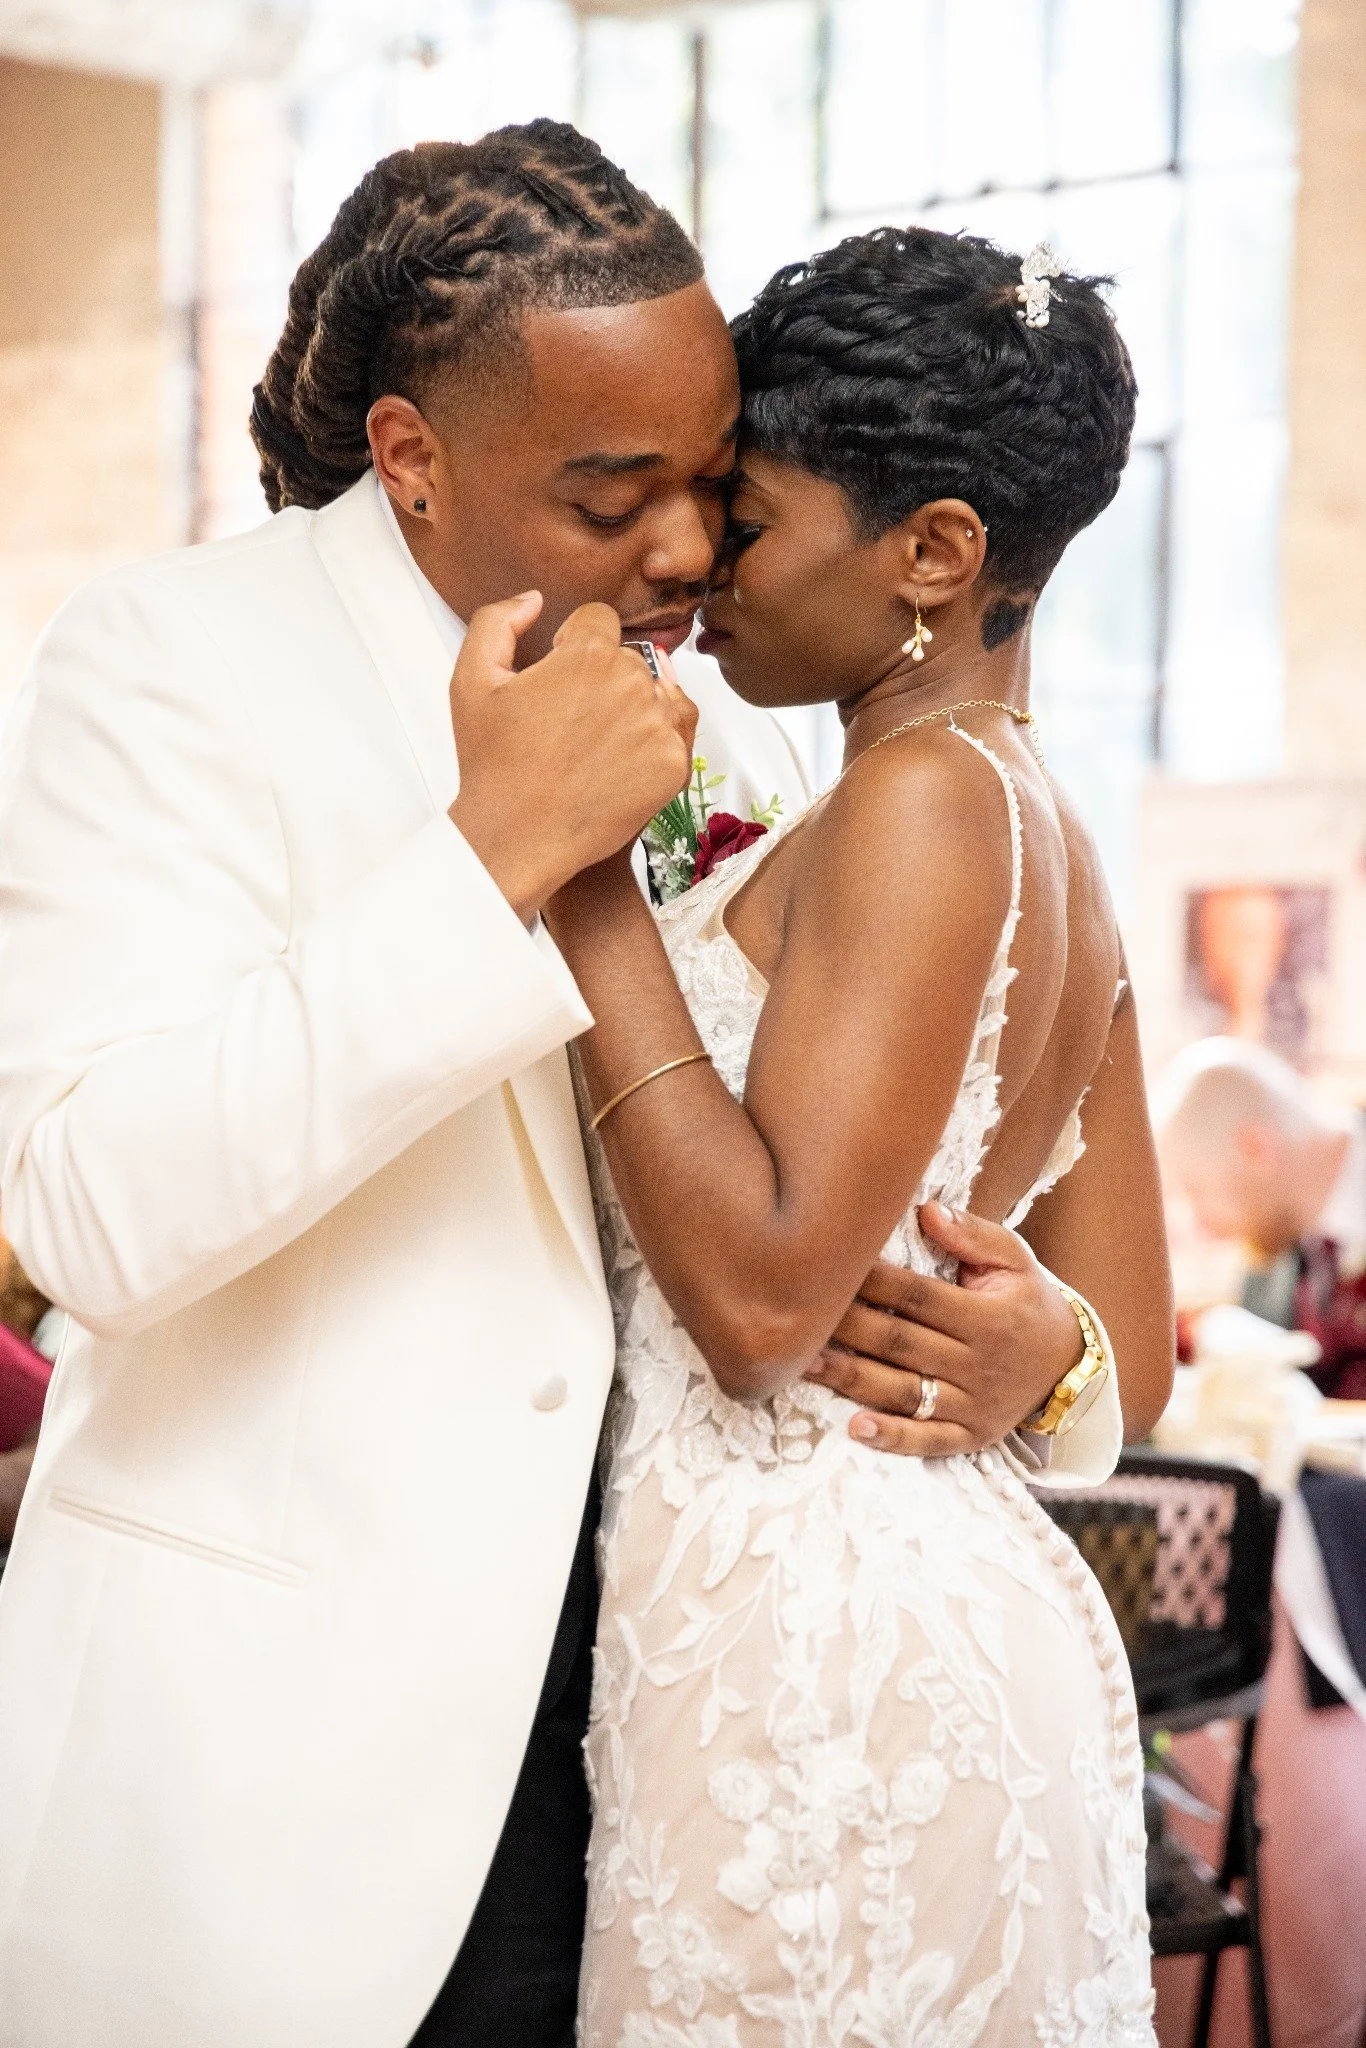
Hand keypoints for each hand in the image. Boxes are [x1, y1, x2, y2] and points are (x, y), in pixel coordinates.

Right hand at [447, 594, 696, 919]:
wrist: (517, 838)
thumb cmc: (493, 765)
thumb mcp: (470, 680)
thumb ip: (497, 621)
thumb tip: (533, 600)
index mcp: (589, 655)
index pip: (600, 620)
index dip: (574, 645)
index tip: (561, 677)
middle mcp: (632, 683)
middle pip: (629, 658)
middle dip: (604, 679)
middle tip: (571, 722)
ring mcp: (658, 725)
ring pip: (658, 691)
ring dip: (635, 706)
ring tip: (597, 742)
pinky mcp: (674, 764)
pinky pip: (678, 731)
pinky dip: (656, 739)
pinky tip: (620, 759)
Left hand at [804, 1200, 1083, 1456]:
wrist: (1071, 1366)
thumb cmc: (1028, 1301)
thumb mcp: (1016, 1260)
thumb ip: (973, 1235)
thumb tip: (926, 1210)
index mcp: (989, 1316)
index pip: (918, 1295)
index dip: (872, 1281)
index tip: (829, 1263)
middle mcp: (979, 1363)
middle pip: (901, 1343)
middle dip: (847, 1326)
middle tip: (796, 1311)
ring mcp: (974, 1404)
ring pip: (904, 1391)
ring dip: (851, 1379)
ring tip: (803, 1362)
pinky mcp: (970, 1437)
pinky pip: (927, 1440)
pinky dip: (892, 1437)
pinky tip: (855, 1428)